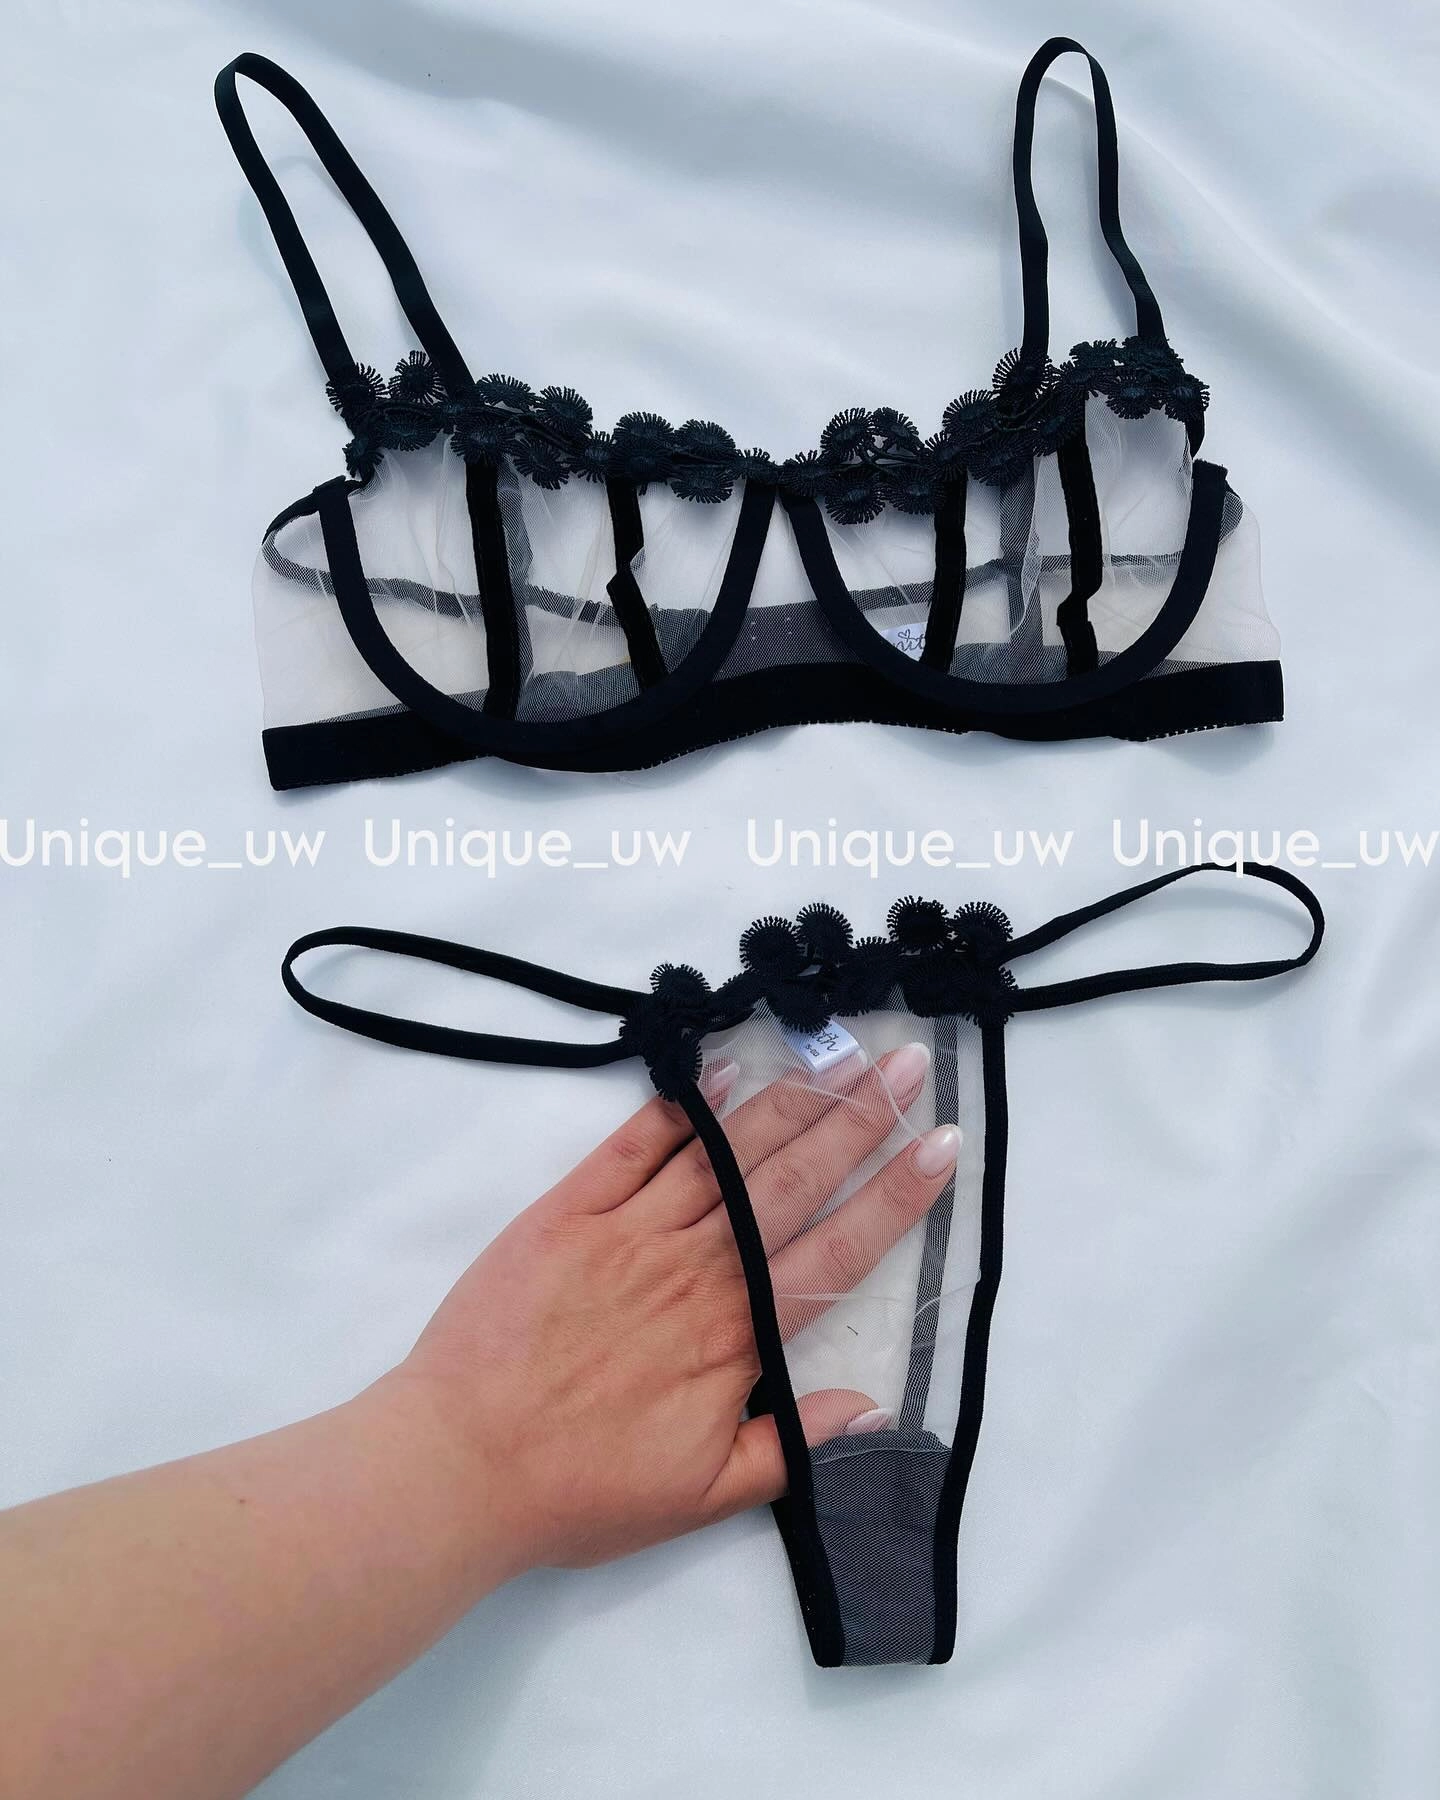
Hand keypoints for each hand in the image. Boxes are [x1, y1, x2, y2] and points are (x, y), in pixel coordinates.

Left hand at [391, 1041, 960, 1574]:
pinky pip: (633, 1147)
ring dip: (788, 1099)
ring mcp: (628, 1232)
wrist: (455, 1465)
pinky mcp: (566, 1211)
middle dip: (857, 1119)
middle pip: (790, 1181)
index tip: (941, 1146)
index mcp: (733, 1336)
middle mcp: (693, 1270)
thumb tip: (873, 1406)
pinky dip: (681, 1106)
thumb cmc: (580, 1490)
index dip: (895, 1197)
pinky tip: (723, 1069)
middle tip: (907, 1062)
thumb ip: (792, 1448)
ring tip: (839, 1052)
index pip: (834, 1252)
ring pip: (725, 1153)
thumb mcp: (701, 1495)